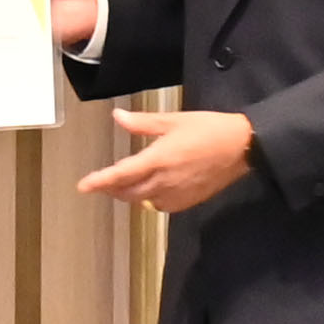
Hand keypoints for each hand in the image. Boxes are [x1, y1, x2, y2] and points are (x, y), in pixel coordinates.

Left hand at [79, 108, 250, 212]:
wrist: (241, 147)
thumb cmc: (207, 128)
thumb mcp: (173, 120)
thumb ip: (142, 123)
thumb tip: (117, 117)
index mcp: (158, 159)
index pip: (121, 174)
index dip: (100, 181)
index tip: (83, 186)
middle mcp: (164, 181)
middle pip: (129, 192)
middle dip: (112, 189)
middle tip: (102, 181)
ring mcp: (177, 194)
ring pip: (144, 201)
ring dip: (130, 194)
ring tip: (125, 183)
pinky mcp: (188, 201)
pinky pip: (161, 206)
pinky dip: (150, 199)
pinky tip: (152, 188)